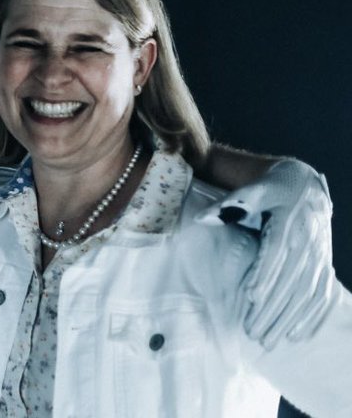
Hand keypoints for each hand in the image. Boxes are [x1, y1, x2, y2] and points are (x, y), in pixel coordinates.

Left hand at [198, 159, 335, 347]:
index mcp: (289, 222)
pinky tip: (299, 336)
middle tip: (252, 332)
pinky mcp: (324, 265)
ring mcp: (320, 256)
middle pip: (292, 280)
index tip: (250, 296)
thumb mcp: (254, 190)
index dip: (266, 274)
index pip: (278, 252)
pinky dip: (314, 317)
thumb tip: (202, 219)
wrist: (304, 186)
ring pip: (307, 293)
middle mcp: (308, 242)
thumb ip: (229, 205)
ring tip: (270, 341)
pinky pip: (324, 295)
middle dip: (273, 308)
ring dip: (290, 319)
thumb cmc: (271, 189)